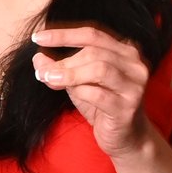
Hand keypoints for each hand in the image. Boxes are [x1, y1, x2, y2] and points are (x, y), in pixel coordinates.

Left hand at [32, 26, 159, 161]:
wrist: (125, 137)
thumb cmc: (102, 106)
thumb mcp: (78, 84)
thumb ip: (61, 69)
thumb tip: (38, 58)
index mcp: (124, 51)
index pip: (92, 34)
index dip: (63, 35)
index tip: (37, 37)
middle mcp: (134, 64)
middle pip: (94, 52)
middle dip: (63, 61)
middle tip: (42, 72)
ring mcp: (134, 85)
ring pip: (99, 69)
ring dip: (69, 74)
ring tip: (49, 79)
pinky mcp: (127, 107)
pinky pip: (99, 95)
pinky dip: (80, 92)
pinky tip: (72, 95)